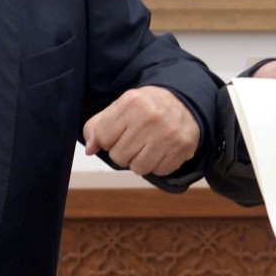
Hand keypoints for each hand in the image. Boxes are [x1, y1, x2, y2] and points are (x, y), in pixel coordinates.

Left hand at [83, 86, 199, 175]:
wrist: (185, 103)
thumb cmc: (146, 107)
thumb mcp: (120, 107)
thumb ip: (98, 127)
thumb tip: (90, 150)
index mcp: (132, 103)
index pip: (103, 138)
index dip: (108, 139)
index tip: (118, 132)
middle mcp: (150, 118)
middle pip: (119, 156)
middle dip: (123, 152)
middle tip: (134, 140)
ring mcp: (168, 135)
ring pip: (138, 168)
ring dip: (139, 161)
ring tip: (147, 147)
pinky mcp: (181, 148)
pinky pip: (158, 172)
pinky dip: (157, 165)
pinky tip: (161, 150)